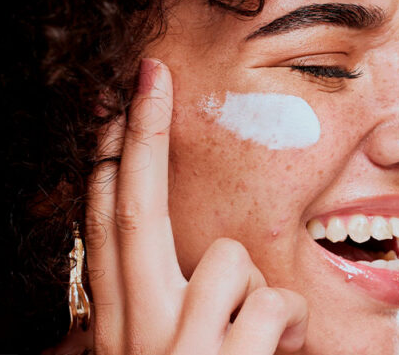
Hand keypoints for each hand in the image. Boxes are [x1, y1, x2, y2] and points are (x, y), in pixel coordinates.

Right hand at [83, 59, 308, 354]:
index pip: (104, 231)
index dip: (106, 166)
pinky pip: (275, 302)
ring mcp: (178, 347)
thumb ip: (151, 318)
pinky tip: (286, 350)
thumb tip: (148, 281)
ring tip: (264, 337)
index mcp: (118, 329)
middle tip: (151, 70)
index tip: (112, 111)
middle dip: (142, 134)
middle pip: (135, 212)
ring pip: (228, 257)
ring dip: (257, 284)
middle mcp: (136, 333)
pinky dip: (294, 323)